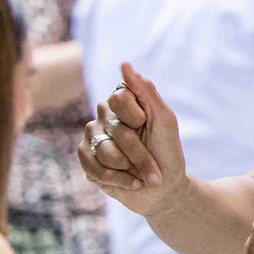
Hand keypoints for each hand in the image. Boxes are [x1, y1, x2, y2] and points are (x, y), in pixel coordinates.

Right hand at [76, 63, 188, 215]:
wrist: (164, 189)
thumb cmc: (167, 152)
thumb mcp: (164, 120)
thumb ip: (146, 91)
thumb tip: (124, 64)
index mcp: (123, 103)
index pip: (119, 97)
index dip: (136, 115)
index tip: (147, 124)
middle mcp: (104, 117)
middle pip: (116, 128)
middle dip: (140, 150)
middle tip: (153, 162)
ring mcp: (92, 139)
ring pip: (105, 150)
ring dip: (131, 167)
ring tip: (141, 174)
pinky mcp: (86, 161)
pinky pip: (96, 168)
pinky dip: (120, 179)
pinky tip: (132, 182)